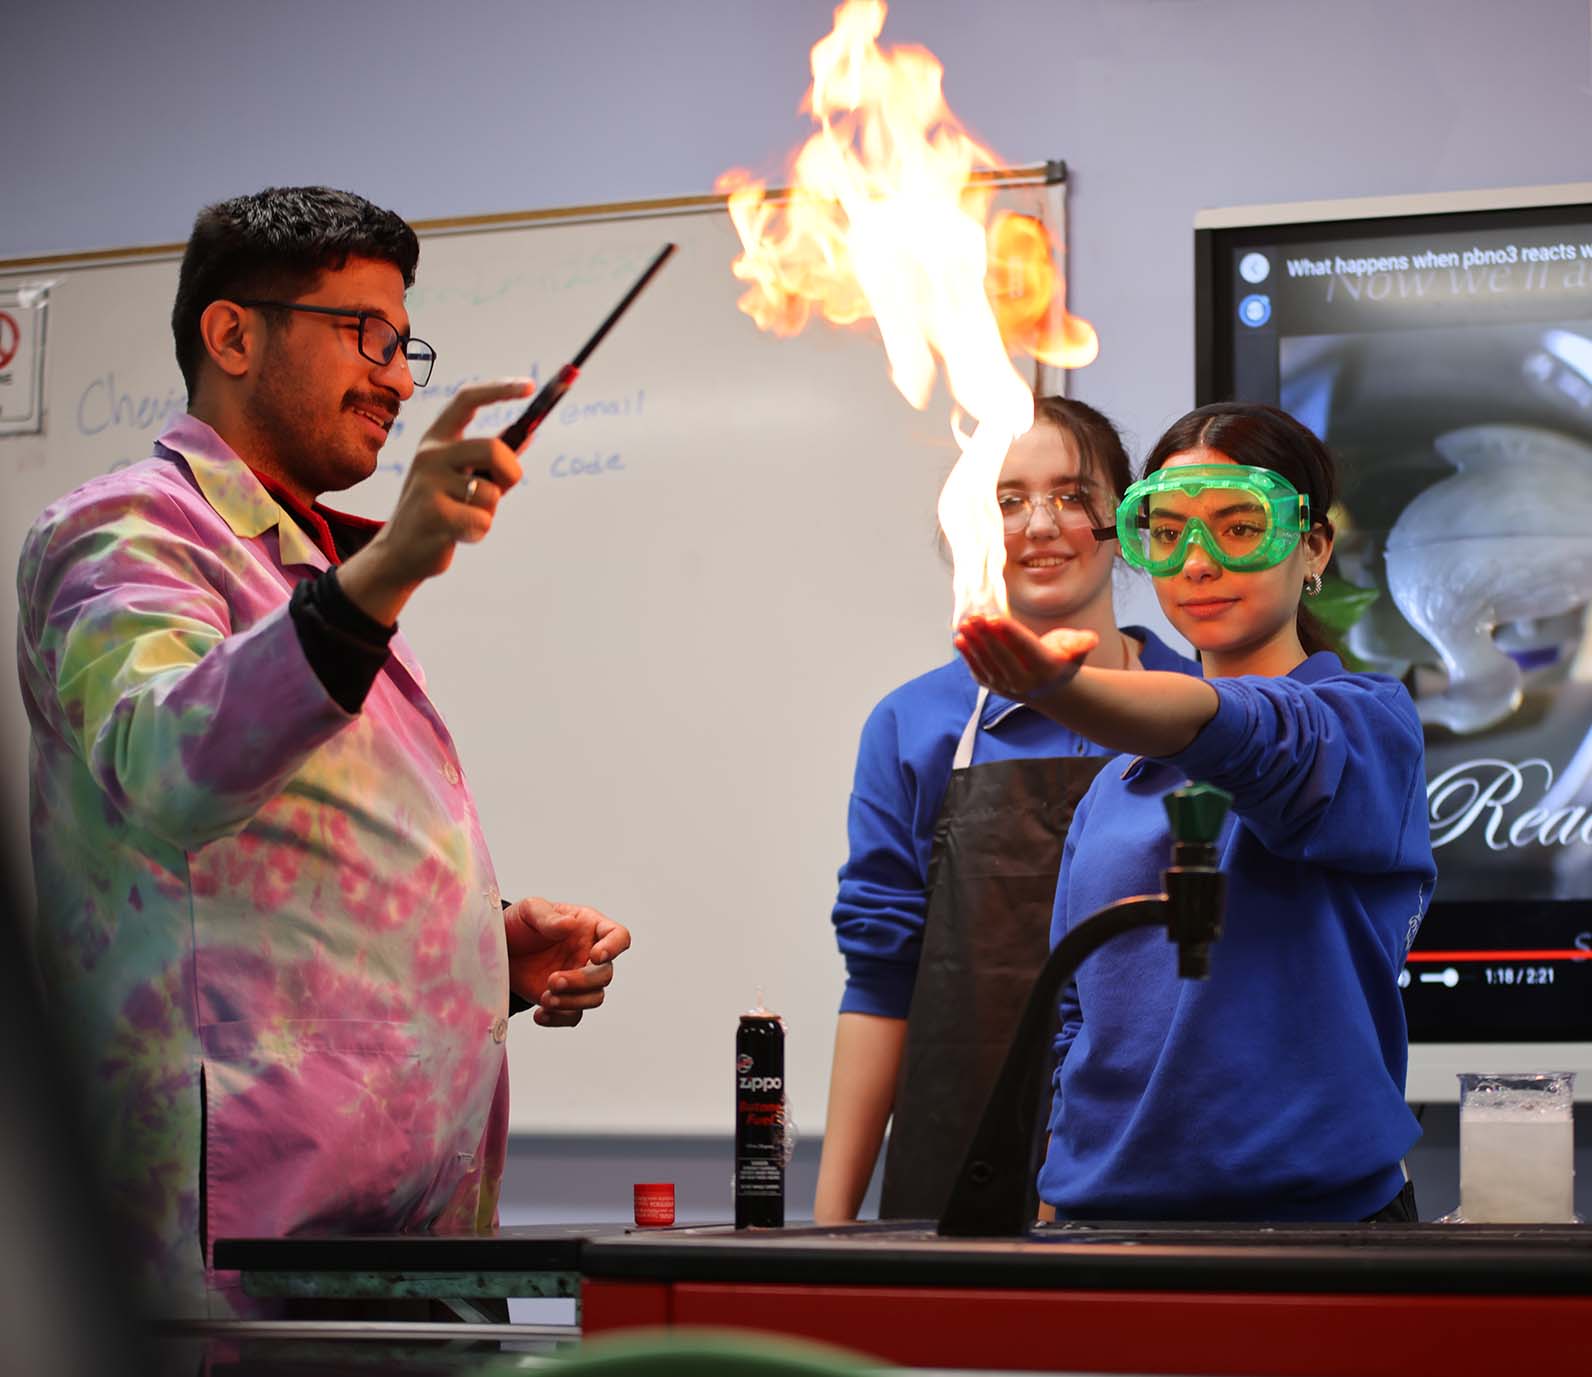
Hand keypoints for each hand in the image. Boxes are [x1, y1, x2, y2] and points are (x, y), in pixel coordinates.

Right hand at [337, 378, 534, 623]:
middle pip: (494, 448)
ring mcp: (428, 483)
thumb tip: (527, 436)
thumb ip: (489, 460)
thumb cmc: (439, 511)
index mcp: (436, 440)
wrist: (399, 552)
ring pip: (491, 493)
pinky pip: (483, 521)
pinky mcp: (434, 514)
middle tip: (502, 489)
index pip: (467, 399)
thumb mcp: (460, 478)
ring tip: (466, 518)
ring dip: (490, 511)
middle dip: (511, 473)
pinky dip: (480, 532)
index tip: (529, 386)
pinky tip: (458, 535)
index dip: (499, 389)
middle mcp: (429, 455)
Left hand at [504, 896, 631, 1027]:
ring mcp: (578, 979)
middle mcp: (589, 954)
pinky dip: (558, 1018)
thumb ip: (549, 917)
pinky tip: (540, 1014)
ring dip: (572, 1001)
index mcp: (589, 927)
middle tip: (553, 980)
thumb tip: (570, 925)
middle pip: (606, 973)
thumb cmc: (519, 924)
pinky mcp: (565, 1000)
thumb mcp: (529, 910)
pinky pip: (573, 1016)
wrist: (500, 950)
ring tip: (545, 997)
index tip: (595, 955)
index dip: (614, 947)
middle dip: (582, 981)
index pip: (618, 935)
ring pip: (594, 997)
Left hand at [954, 614, 1098, 703]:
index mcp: (1045, 668)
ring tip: (964, 624)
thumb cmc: (1062, 660)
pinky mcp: (993, 687)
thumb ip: (1082, 643)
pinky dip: (967, 656)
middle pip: (1002, 656)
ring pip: (987, 663)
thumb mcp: (1077, 651)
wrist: (1051, 690)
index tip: (994, 617)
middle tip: (974, 616)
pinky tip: (959, 639)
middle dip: (986, 635)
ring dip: (973, 643)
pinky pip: (978, 671)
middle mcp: (1025, 681)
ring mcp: (1007, 687)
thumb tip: (1091, 640)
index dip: (1008, 632)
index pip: (1024, 647)